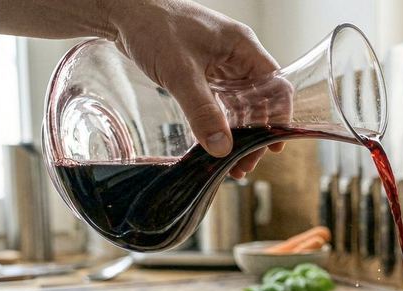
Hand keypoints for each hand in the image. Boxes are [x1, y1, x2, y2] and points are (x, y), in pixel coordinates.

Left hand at [108, 0, 284, 177]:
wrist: (123, 12)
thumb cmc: (154, 27)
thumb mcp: (181, 73)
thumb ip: (202, 112)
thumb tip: (221, 148)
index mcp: (243, 47)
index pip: (276, 86)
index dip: (279, 117)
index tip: (272, 147)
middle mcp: (237, 56)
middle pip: (259, 101)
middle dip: (255, 134)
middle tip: (245, 164)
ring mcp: (220, 64)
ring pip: (239, 104)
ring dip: (238, 133)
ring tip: (232, 163)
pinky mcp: (203, 72)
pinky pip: (220, 102)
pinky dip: (219, 123)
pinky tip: (215, 143)